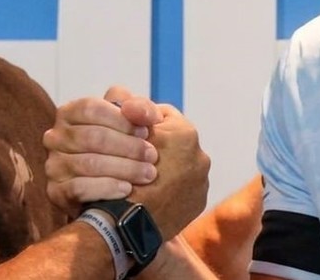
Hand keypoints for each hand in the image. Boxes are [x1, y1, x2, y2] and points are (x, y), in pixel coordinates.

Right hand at [43, 86, 160, 214]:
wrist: (115, 191)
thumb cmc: (125, 148)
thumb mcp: (134, 122)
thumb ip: (140, 108)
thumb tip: (137, 110)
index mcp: (70, 113)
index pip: (91, 108)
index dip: (121, 120)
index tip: (146, 132)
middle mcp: (55, 137)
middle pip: (92, 137)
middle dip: (128, 147)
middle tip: (152, 156)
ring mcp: (53, 165)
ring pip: (88, 163)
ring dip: (123, 168)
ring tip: (146, 173)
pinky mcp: (55, 192)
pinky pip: (79, 188)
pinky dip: (106, 188)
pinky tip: (126, 189)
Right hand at [128, 100, 210, 240]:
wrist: (126, 224)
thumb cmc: (119, 173)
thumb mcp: (117, 131)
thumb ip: (124, 107)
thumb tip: (125, 95)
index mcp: (184, 133)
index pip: (161, 114)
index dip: (140, 121)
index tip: (127, 132)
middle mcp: (200, 155)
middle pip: (173, 140)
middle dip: (155, 144)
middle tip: (133, 155)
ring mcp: (202, 181)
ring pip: (180, 163)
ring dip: (164, 166)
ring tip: (141, 175)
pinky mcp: (198, 202)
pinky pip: (184, 186)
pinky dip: (171, 187)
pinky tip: (152, 192)